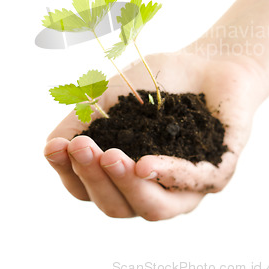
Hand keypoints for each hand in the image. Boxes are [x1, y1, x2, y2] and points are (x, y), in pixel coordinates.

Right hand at [44, 48, 265, 220]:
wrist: (208, 60)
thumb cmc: (158, 80)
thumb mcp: (112, 95)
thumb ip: (84, 119)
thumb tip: (51, 147)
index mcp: (123, 172)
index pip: (88, 188)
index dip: (69, 173)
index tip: (56, 148)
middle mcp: (151, 186)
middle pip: (115, 205)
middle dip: (95, 178)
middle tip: (82, 147)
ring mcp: (184, 185)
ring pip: (153, 209)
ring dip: (127, 186)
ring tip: (111, 157)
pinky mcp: (217, 172)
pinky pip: (194, 184)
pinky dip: (169, 174)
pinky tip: (147, 163)